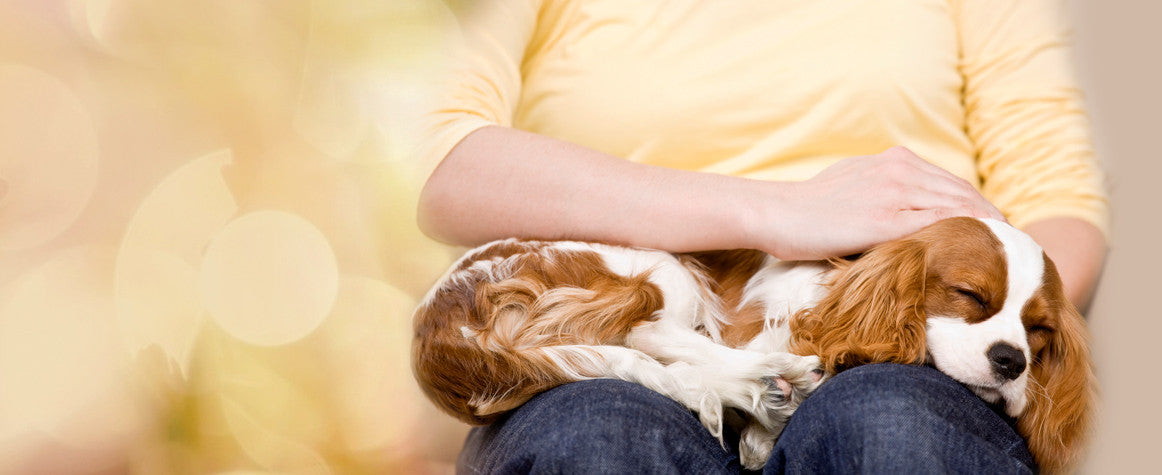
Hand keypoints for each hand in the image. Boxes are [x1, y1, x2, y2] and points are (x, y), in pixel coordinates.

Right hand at [751, 146, 1004, 259]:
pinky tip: (979, 258)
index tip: (997, 233)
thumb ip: (882, 193)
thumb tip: (902, 218)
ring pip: (959, 207)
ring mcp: (895, 191)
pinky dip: (964, 238)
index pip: (951, 184)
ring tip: (1008, 256)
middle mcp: (900, 169)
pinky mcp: (885, 218)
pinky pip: (938, 225)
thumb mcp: (851, 186)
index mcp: (894, 161)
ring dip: (988, 231)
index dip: (979, 208)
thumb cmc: (805, 208)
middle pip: (965, 194)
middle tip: (1015, 249)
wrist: (773, 211)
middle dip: (993, 220)